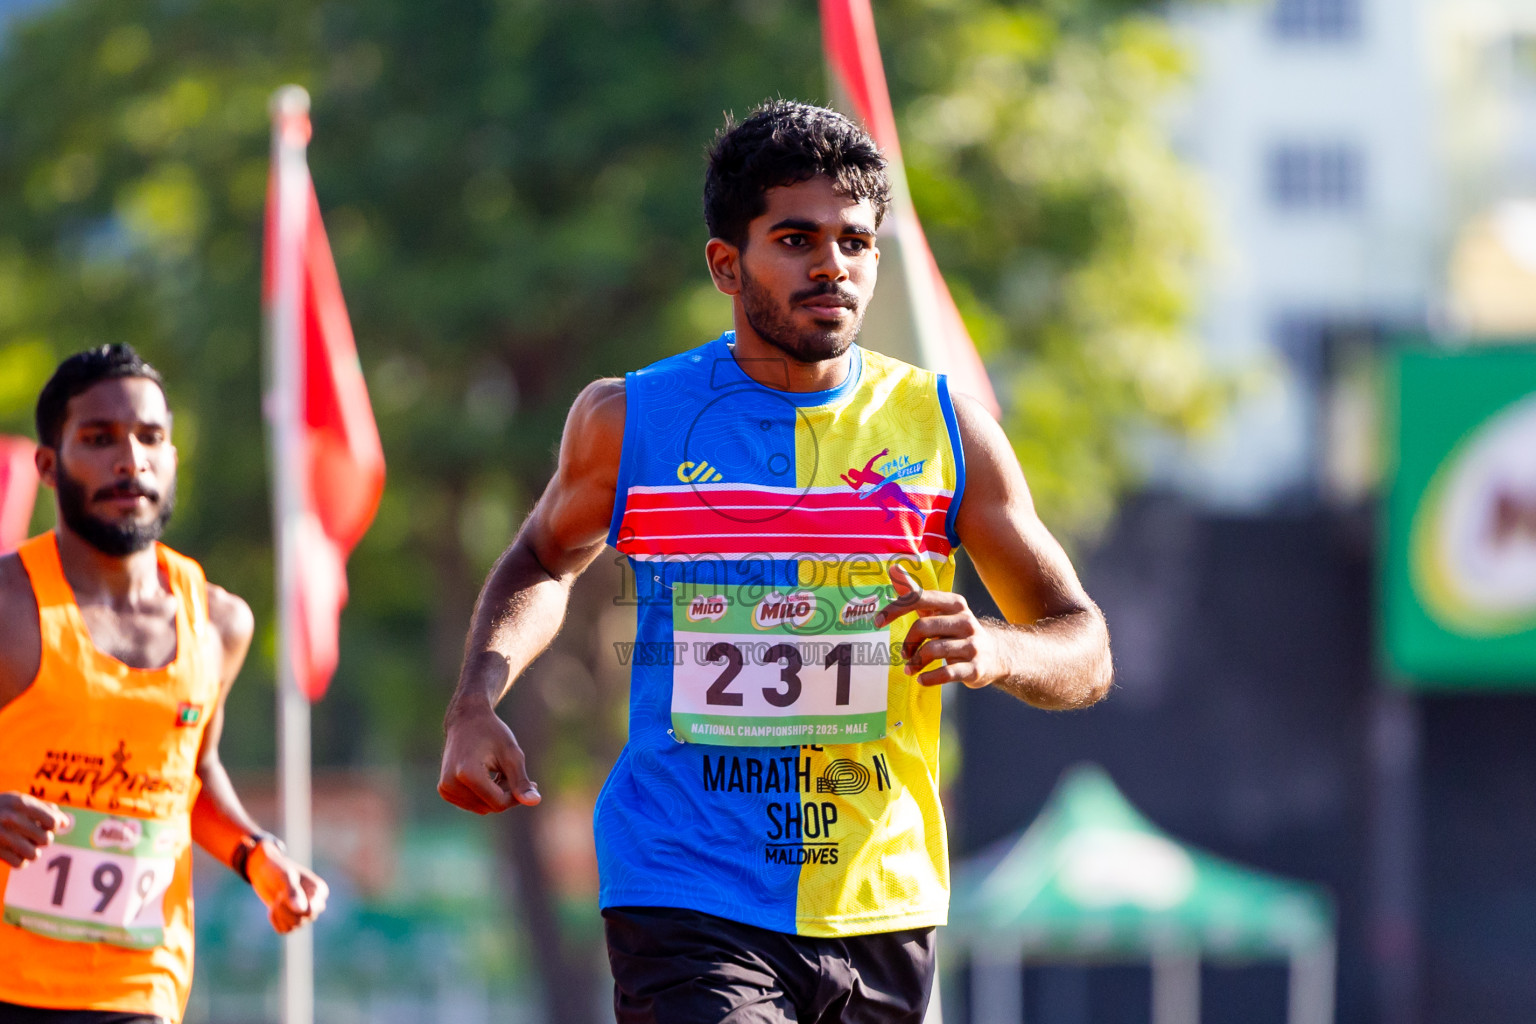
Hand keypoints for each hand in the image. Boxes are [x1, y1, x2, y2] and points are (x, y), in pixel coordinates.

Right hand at [0, 793, 67, 867]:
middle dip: (42, 840)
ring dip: (32, 852)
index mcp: (20, 802)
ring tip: (25, 846)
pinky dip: (20, 861)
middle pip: (46, 839)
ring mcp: (0, 835)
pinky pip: (20, 864)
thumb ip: (42, 808)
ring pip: (34, 854)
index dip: (53, 826)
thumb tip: (66, 822)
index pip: (53, 821)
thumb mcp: (16, 801)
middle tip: (33, 837)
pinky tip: (14, 854)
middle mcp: (11, 818)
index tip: (46, 826)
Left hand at [248, 841, 328, 933]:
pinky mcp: (291, 921)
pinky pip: (284, 930)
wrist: (264, 872)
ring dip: (280, 915)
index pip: (313, 909)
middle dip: (286, 910)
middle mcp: (315, 904)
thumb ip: (293, 892)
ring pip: (294, 926)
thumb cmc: (277, 870)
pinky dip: (276, 921)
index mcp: (319, 891)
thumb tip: (302, 910)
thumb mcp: (284, 877)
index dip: (295, 906)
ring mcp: (303, 914)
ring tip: (276, 901)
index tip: (284, 893)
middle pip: (304, 919)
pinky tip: (274, 909)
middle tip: (278, 896)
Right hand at [438, 701, 540, 814]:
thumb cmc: (492, 733)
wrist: (466, 719)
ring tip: (499, 771)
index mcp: (466, 774)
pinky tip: (487, 775)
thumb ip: (521, 781)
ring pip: (482, 808)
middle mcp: (450, 784)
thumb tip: (535, 802)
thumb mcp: (511, 754)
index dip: (517, 796)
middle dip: (506, 794)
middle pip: (490, 807)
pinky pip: (473, 804)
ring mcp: (445, 789)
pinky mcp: (445, 791)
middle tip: (511, 771)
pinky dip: (485, 795)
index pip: (498, 803)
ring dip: (496, 795)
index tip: (532, 782)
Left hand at [874, 564, 1000, 688]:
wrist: (995, 654)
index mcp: (954, 604)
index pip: (919, 598)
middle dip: (908, 641)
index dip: (895, 609)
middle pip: (924, 626)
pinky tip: (921, 679)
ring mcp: (972, 644)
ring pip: (934, 650)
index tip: (877, 622)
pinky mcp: (975, 667)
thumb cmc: (957, 630)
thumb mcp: (939, 610)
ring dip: (916, 661)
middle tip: (903, 653)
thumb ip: (916, 592)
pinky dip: (930, 678)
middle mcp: (965, 621)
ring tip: (910, 668)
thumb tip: (894, 568)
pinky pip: (947, 673)